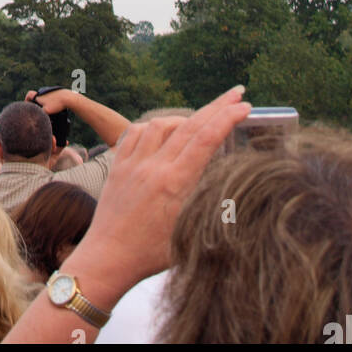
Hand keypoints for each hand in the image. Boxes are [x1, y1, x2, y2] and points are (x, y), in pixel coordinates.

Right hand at [26, 88, 72, 113]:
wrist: (68, 98)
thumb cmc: (57, 104)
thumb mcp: (46, 111)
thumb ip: (40, 114)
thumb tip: (35, 119)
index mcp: (39, 95)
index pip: (29, 95)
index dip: (27, 99)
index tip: (27, 105)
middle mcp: (43, 91)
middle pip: (36, 97)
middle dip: (36, 103)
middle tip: (38, 110)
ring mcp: (50, 91)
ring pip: (44, 97)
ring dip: (44, 103)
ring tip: (47, 110)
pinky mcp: (56, 92)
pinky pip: (50, 97)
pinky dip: (50, 102)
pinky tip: (54, 107)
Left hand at [78, 86, 250, 296]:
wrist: (107, 258)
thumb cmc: (151, 255)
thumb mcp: (190, 233)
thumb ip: (209, 204)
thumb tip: (231, 184)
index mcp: (174, 183)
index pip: (205, 140)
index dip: (227, 119)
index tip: (244, 107)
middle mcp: (153, 167)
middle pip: (189, 125)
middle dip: (216, 106)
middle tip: (236, 93)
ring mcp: (132, 163)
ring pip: (160, 124)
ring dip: (183, 118)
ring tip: (200, 121)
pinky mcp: (117, 165)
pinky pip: (135, 133)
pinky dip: (152, 127)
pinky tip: (162, 131)